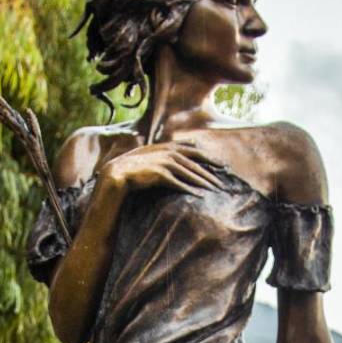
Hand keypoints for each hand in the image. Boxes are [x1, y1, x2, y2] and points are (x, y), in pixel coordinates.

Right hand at [98, 141, 226, 197]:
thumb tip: (182, 154)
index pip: (194, 151)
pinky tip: (199, 196)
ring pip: (190, 173)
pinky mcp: (160, 174)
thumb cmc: (135, 167)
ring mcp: (165, 163)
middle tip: (223, 182)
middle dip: (211, 172)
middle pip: (196, 163)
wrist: (118, 173)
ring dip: (204, 182)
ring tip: (215, 190)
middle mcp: (169, 152)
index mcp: (168, 146)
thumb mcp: (152, 155)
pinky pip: (179, 183)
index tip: (221, 165)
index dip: (208, 157)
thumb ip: (167, 152)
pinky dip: (190, 189)